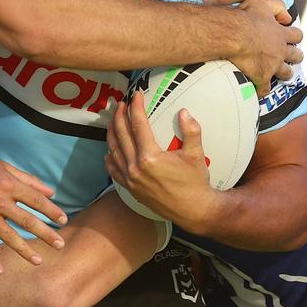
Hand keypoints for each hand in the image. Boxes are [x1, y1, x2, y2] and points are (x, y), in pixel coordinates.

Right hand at [0, 139, 67, 273]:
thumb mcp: (5, 166)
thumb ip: (28, 180)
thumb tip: (51, 191)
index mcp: (9, 184)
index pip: (36, 200)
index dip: (52, 211)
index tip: (63, 220)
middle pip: (27, 221)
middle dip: (46, 234)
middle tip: (60, 244)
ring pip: (7, 236)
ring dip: (24, 250)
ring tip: (38, 260)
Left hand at [105, 91, 219, 230]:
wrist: (193, 210)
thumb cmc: (195, 182)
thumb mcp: (196, 155)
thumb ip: (191, 131)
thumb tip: (184, 112)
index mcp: (150, 157)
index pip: (138, 125)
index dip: (136, 107)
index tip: (137, 95)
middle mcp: (136, 168)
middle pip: (121, 135)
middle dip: (119, 116)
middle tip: (121, 103)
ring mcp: (131, 179)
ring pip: (114, 150)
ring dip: (112, 133)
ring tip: (114, 120)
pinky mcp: (130, 189)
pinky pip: (114, 170)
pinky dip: (110, 157)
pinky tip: (109, 149)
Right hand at [231, 0, 301, 91]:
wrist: (232, 35)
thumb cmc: (245, 17)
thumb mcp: (261, 2)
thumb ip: (277, 6)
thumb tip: (287, 17)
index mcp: (281, 34)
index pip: (297, 35)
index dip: (295, 36)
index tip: (290, 37)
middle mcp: (280, 51)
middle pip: (296, 56)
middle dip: (295, 56)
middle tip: (290, 56)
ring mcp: (273, 66)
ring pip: (286, 74)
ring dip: (284, 73)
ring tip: (279, 73)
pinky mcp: (262, 77)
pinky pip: (265, 88)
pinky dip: (262, 89)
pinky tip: (258, 89)